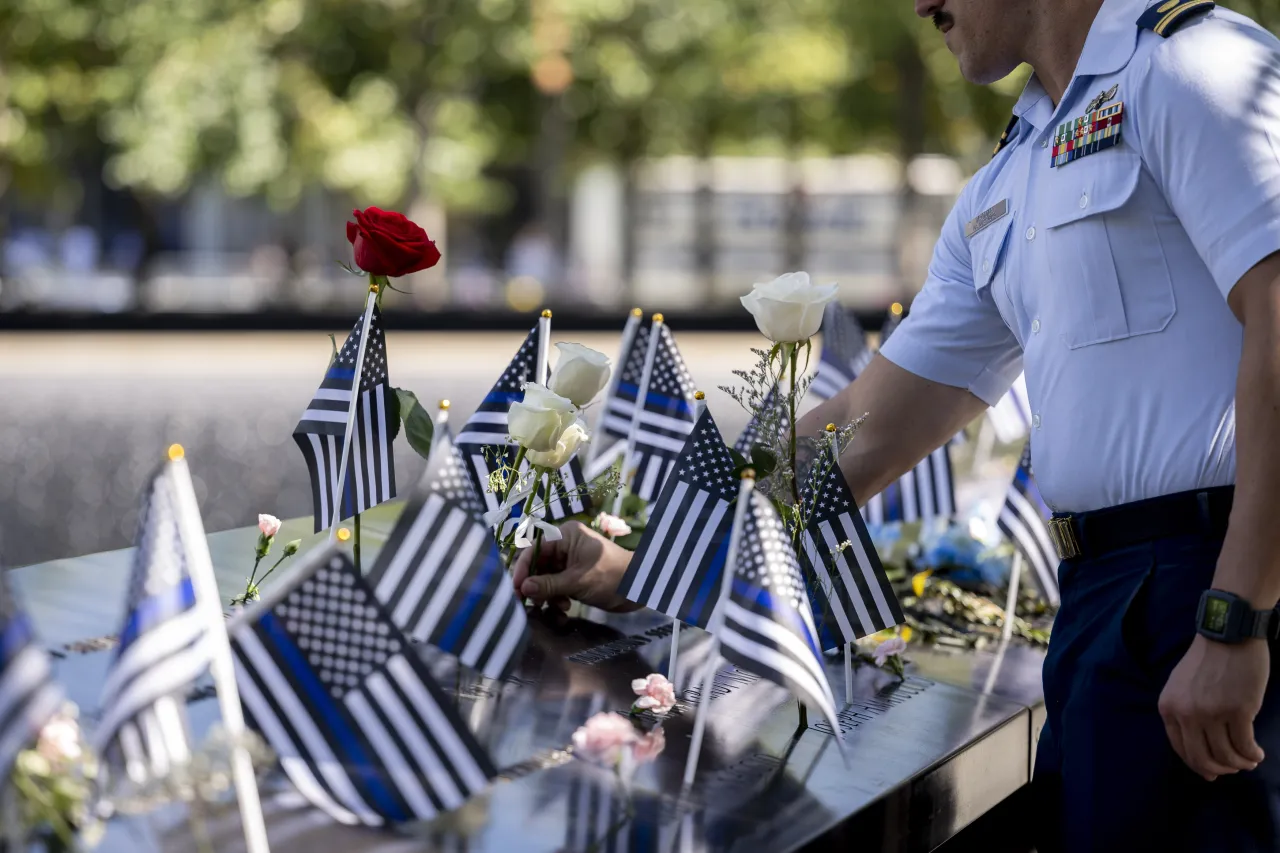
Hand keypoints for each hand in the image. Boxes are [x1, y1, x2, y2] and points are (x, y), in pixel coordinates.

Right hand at [511, 521, 640, 612]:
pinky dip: (557, 596)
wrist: (640, 588)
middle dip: (535, 584)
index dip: (524, 568)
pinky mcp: (576, 575)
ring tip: (555, 606)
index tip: (517, 588)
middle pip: (539, 563)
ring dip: (547, 593)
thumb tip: (523, 589)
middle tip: (529, 603)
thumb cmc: (612, 577)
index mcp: (566, 535)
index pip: (535, 548)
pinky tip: (564, 607)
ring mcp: (571, 561)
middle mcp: (566, 545)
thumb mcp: (578, 581)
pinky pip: (557, 585)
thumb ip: (549, 585)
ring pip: (547, 576)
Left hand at [1158, 634, 1268, 780]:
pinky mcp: (1237, 711)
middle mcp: (1186, 713)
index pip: (1180, 749)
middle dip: (1220, 769)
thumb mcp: (1182, 686)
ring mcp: (1211, 713)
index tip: (1212, 772)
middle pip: (1202, 758)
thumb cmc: (1208, 660)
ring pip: (1225, 755)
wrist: (1228, 634)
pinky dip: (1252, 754)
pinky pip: (1244, 745)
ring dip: (1240, 763)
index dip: (1198, 765)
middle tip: (1235, 768)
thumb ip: (1186, 714)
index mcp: (1168, 707)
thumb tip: (1200, 751)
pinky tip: (1257, 753)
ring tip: (1250, 760)